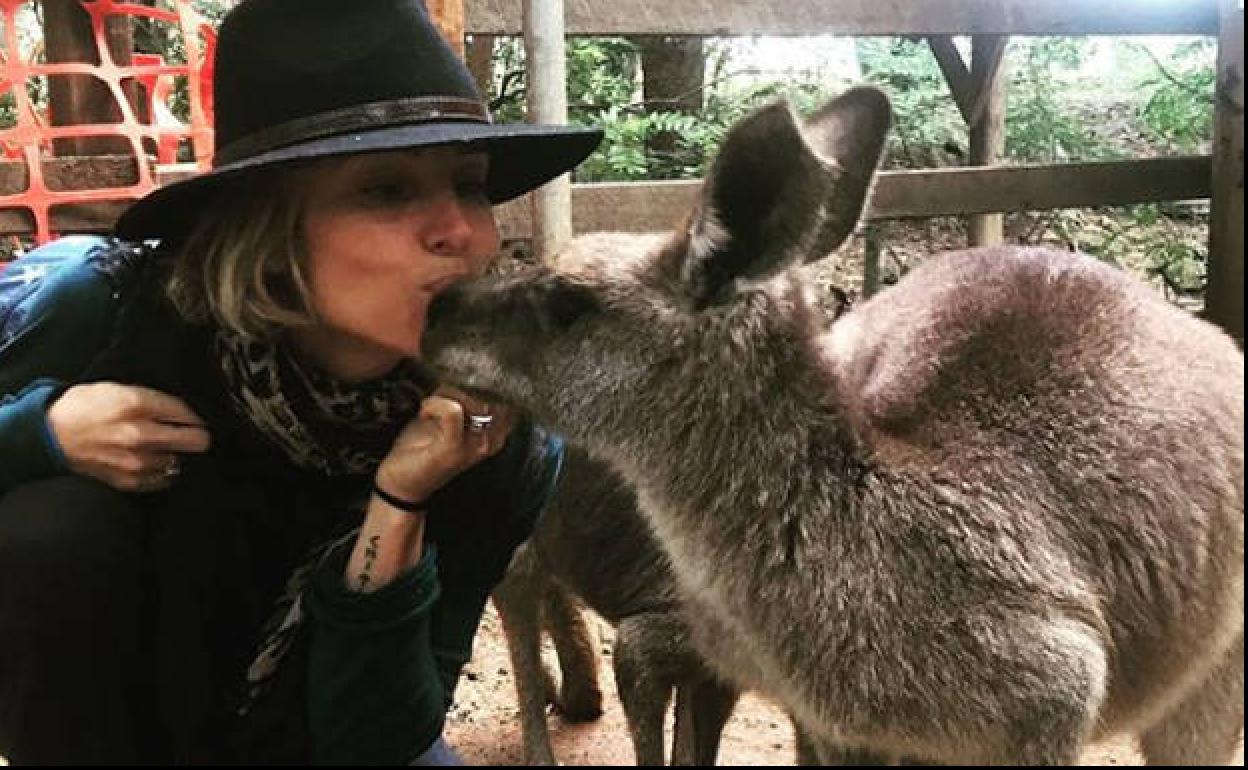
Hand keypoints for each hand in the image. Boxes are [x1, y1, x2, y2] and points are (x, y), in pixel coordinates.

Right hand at [46, 382, 211, 492]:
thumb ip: (150, 397)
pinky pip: (163, 479)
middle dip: (198, 435)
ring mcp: (136, 460)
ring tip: (162, 447)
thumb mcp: (116, 388)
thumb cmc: (81, 409)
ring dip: (175, 454)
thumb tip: (181, 408)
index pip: (187, 412)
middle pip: (197, 440)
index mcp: (137, 404)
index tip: (195, 418)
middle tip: (192, 434)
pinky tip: (152, 461)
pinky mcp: (130, 480)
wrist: (48, 436)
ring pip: (180, 460)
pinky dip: (162, 471)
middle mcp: (140, 434)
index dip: (195, 415)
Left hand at [375, 385, 514, 504]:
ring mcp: (476, 446)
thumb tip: (467, 362)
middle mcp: (494, 439)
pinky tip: (424, 413)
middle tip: (441, 390)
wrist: (402, 481)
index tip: (462, 374)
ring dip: (446, 393)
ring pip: (474, 398)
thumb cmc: (424, 444)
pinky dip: (434, 404)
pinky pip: (452, 410)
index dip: (485, 375)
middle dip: (464, 382)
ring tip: (431, 406)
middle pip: (492, 391)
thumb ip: (464, 391)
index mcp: (498, 429)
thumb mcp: (450, 411)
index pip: (508, 390)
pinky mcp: (453, 450)